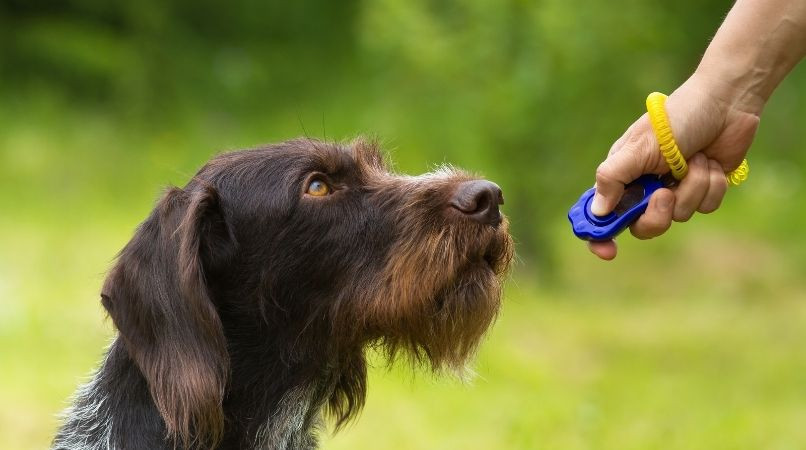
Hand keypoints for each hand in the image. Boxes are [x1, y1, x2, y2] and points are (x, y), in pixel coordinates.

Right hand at [587, 73, 759, 259]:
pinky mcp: (702, 189)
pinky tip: (710, 162)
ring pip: (679, 216)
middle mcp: (645, 187)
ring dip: (692, 187)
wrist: (725, 103)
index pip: (601, 214)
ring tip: (695, 159)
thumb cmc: (676, 118)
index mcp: (622, 175)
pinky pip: (705, 207)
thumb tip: (598, 212)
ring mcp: (675, 190)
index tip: (608, 251)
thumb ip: (612, 178)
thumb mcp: (638, 147)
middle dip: (658, 214)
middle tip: (665, 193)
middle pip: (642, 226)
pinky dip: (711, 185)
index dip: (600, 235)